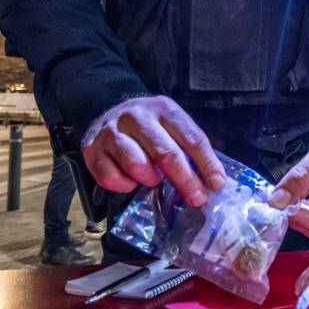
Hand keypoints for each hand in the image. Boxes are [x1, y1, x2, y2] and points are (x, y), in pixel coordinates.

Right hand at [82, 95, 224, 207]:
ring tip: (153, 178)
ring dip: (150, 178)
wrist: (107, 109)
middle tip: (197, 198)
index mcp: (164, 109)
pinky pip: (111, 177)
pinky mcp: (91, 148)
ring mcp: (112, 131)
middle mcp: (137, 117)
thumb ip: (189, 148)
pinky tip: (130, 179)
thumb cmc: (150, 126)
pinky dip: (124, 185)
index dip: (207, 164)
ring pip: (137, 165)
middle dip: (185, 180)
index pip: (192, 138)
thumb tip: (213, 180)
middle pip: (166, 153)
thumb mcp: (172, 126)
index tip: (217, 184)